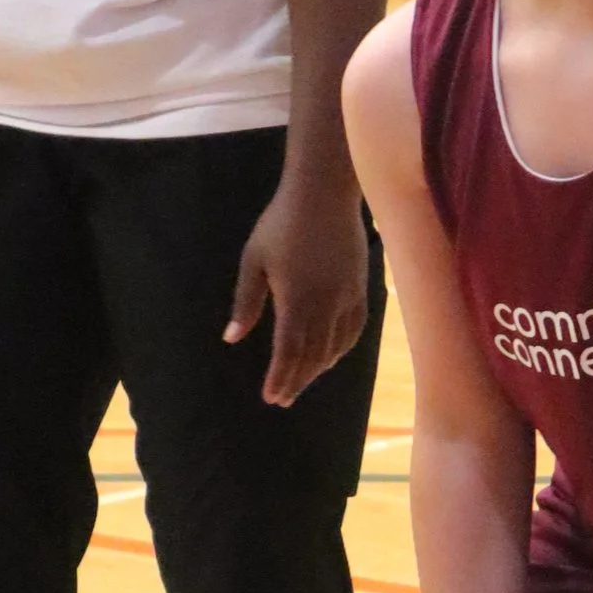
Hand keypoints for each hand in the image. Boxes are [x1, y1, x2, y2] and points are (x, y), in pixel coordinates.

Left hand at [225, 174, 370, 405]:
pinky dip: (342, 349)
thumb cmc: (281, 223)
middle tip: (282, 399)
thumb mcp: (253, 260)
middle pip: (312, 356)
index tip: (271, 397)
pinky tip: (331, 357)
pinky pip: (354, 330)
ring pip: (334, 346)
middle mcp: (325, 305)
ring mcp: (347, 298)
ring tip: (302, 381)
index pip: (289, 351)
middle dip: (296, 380)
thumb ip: (246, 302)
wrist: (324, 194)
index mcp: (296, 299)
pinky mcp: (361, 289)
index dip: (280, 377)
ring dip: (317, 369)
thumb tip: (232, 338)